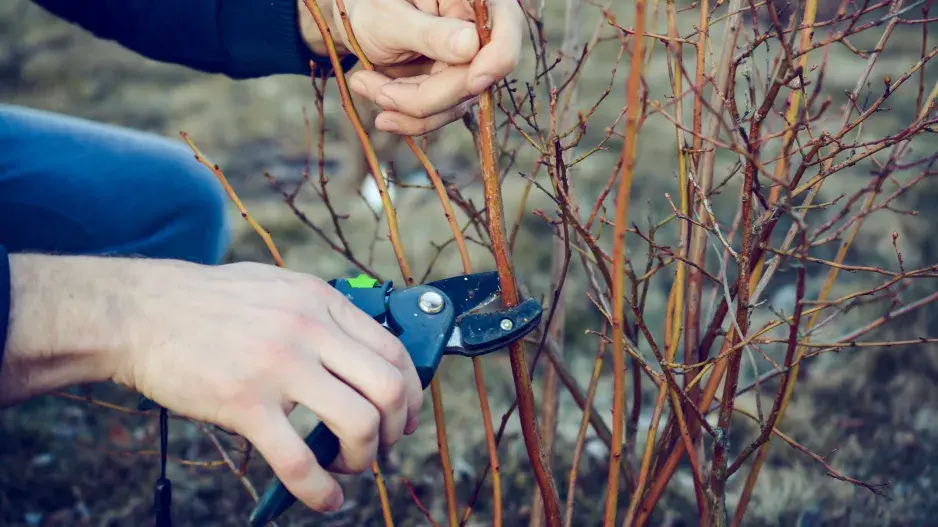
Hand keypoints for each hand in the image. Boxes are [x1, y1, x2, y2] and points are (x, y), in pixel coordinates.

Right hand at [0, 254, 422, 512]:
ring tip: (349, 467)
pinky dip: (321, 491)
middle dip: (396, 429)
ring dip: (364, 458)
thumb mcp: (278, 288)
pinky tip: (325, 499)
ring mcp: (279, 366)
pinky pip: (299, 460)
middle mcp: (309, 330)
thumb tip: (358, 349)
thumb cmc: (208, 303)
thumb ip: (321, 314)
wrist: (141, 313)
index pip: (393, 350)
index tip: (404, 415)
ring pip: (358, 424)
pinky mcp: (244, 404)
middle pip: (388, 388)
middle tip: (382, 446)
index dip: (411, 392)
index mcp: (320, 301)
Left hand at [299, 0, 523, 135]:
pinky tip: (376, 103)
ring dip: (404, 106)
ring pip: (454, 103)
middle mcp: (478, 31)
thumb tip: (471, 45)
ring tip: (361, 83)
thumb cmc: (371, 7)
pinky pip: (439, 113)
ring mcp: (469, 63)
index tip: (472, 81)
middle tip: (367, 86)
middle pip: (473, 78)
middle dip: (422, 95)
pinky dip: (405, 115)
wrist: (359, 23)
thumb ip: (429, 33)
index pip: (506, 24)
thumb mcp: (389, 16)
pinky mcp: (454, 87)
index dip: (498, 57)